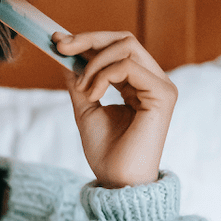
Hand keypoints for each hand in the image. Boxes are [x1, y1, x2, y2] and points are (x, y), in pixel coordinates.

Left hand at [52, 31, 176, 188]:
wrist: (117, 181)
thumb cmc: (106, 152)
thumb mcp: (86, 108)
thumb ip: (79, 82)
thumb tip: (65, 54)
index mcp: (139, 84)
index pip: (118, 48)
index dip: (88, 40)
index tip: (57, 42)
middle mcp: (154, 81)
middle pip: (124, 40)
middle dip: (88, 39)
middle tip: (60, 47)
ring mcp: (161, 86)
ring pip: (126, 46)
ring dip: (94, 63)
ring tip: (82, 89)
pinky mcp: (163, 94)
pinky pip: (127, 67)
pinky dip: (103, 76)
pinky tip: (93, 95)